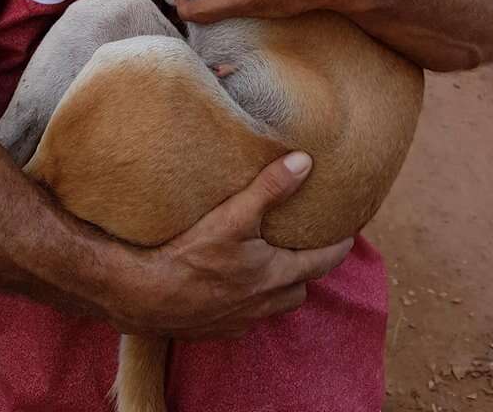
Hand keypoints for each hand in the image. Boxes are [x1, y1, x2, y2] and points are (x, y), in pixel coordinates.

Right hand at [111, 151, 353, 339]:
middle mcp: (262, 304)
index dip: (336, 247)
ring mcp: (239, 321)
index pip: (320, 262)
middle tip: (303, 247)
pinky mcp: (215, 330)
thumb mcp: (233, 215)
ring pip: (271, 307)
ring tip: (268, 265)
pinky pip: (244, 319)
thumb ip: (271, 188)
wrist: (143, 295)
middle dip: (305, 271)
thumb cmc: (189, 255)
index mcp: (274, 276)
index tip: (348, 235)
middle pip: (298, 289)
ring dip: (276, 289)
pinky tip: (231, 286)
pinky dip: (246, 303)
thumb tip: (305, 162)